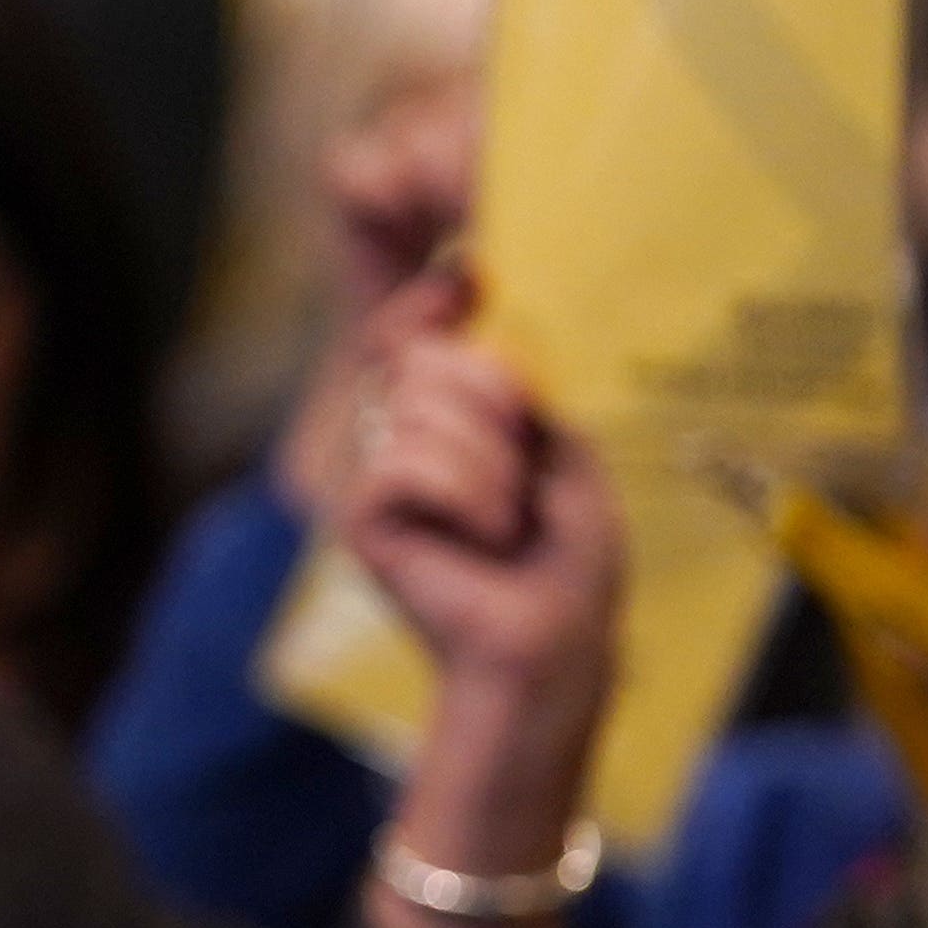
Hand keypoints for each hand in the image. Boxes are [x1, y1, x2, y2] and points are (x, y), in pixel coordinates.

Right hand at [342, 306, 621, 718]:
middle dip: (491, 396)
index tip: (473, 285)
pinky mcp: (360, 518)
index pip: (409, 330)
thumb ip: (524, 385)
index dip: (431, 300)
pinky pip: (407, 465)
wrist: (553, 642)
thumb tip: (484, 312)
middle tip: (523, 466)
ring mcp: (372, 476)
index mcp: (444, 418)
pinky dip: (467, 497)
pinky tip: (483, 537)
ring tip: (508, 517)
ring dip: (491, 464)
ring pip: (418, 407)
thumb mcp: (566, 448)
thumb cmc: (567, 558)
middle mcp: (397, 438)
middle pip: (421, 358)